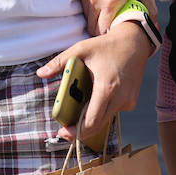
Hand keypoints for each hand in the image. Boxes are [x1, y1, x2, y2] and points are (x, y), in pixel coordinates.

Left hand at [39, 27, 152, 143]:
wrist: (135, 42)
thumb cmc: (107, 45)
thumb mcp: (81, 49)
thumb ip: (60, 62)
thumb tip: (40, 73)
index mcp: (107, 87)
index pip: (92, 120)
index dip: (77, 131)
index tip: (63, 132)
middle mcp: (120, 98)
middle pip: (98, 125)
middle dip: (80, 130)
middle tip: (65, 130)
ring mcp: (128, 102)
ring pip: (106, 119)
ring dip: (91, 118)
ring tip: (78, 112)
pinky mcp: (131, 102)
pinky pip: (113, 111)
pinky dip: (102, 109)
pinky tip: (96, 98)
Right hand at [80, 0, 155, 34]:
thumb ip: (150, 13)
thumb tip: (154, 30)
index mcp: (111, 2)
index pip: (102, 32)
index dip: (108, 36)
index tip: (116, 35)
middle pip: (91, 27)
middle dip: (100, 31)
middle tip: (112, 29)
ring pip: (86, 15)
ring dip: (94, 19)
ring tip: (107, 16)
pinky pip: (83, 3)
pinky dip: (90, 7)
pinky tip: (102, 3)